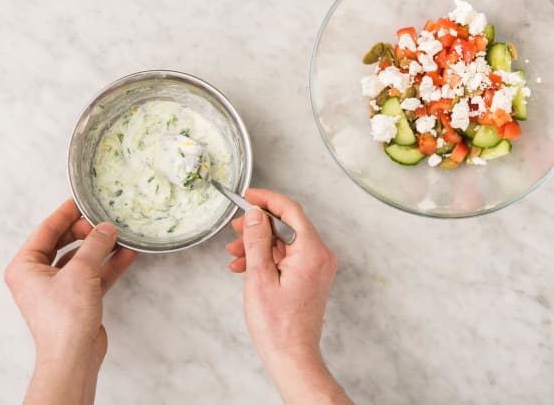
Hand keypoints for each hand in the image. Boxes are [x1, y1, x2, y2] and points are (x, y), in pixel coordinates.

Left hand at [4, 199, 137, 404]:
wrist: (74, 356)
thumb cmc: (65, 318)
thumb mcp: (81, 271)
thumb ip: (95, 244)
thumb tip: (106, 227)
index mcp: (25, 267)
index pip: (46, 230)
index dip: (65, 213)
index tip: (81, 200)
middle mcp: (37, 277)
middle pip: (63, 243)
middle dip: (86, 232)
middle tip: (103, 221)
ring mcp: (58, 289)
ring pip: (81, 259)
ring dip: (101, 248)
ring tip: (119, 234)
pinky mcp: (77, 300)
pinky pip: (93, 275)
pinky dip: (108, 265)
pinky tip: (126, 254)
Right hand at [226, 189, 351, 403]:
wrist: (292, 356)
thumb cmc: (277, 325)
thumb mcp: (259, 277)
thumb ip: (257, 241)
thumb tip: (256, 213)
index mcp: (312, 252)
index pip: (291, 211)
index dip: (267, 200)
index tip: (248, 196)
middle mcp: (320, 256)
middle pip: (287, 225)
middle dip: (258, 226)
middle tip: (235, 229)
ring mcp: (316, 267)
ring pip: (283, 242)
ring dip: (258, 244)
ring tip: (233, 254)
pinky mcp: (310, 277)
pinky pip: (286, 258)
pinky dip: (265, 259)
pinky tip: (243, 267)